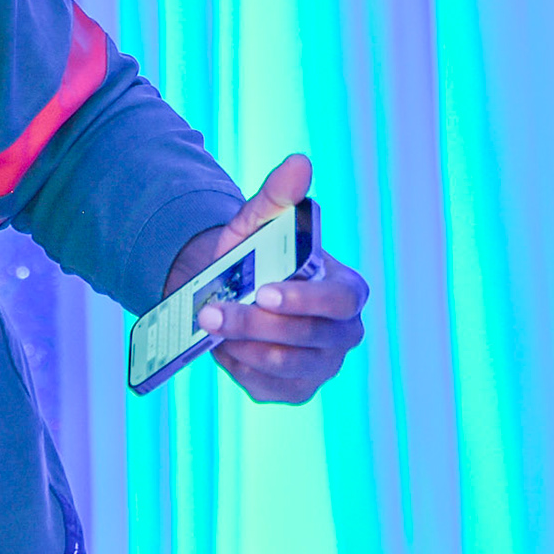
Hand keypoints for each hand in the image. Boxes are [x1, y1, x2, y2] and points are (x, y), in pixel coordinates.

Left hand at [162, 154, 367, 404]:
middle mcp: (342, 333)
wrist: (225, 290)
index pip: (339, 300)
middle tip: (211, 312)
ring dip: (241, 344)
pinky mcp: (294, 390)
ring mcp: (321, 366)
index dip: (304, 300)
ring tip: (207, 324)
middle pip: (307, 337)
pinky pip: (266, 385)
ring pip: (285, 364)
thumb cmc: (252, 254)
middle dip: (255, 324)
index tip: (263, 291)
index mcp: (346, 290)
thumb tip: (299, 162)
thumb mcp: (258, 222)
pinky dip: (238, 365)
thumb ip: (278, 196)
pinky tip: (221, 346)